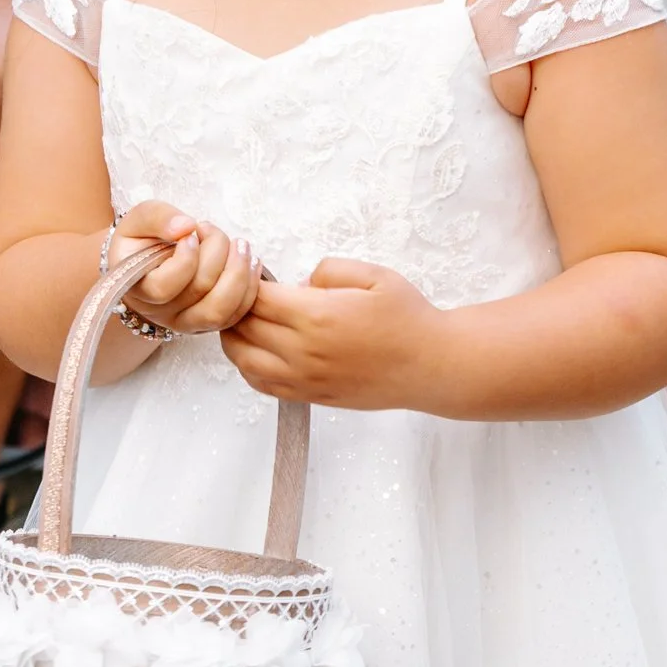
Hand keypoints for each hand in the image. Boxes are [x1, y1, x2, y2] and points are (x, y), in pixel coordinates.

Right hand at [110, 202, 261, 336]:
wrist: (149, 267)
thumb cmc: (144, 241)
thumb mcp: (139, 220)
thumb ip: (157, 217)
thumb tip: (186, 226)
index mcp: (136, 288)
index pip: (162, 288)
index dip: (184, 260)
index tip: (190, 235)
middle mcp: (160, 313)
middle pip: (199, 291)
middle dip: (216, 253)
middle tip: (210, 229)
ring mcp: (186, 322)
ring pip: (220, 310)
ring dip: (239, 273)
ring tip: (240, 246)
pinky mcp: (209, 323)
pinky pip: (236, 315)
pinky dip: (250, 287)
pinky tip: (252, 262)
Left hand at [221, 258, 445, 410]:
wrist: (432, 366)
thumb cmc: (408, 320)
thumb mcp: (374, 275)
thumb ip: (328, 270)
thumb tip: (299, 284)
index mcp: (316, 316)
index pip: (257, 297)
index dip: (249, 282)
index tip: (255, 272)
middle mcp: (303, 350)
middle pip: (243, 326)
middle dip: (238, 306)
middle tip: (247, 293)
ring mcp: (304, 378)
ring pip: (243, 359)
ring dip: (234, 337)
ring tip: (244, 320)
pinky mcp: (310, 396)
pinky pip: (261, 383)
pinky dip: (248, 365)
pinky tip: (257, 349)